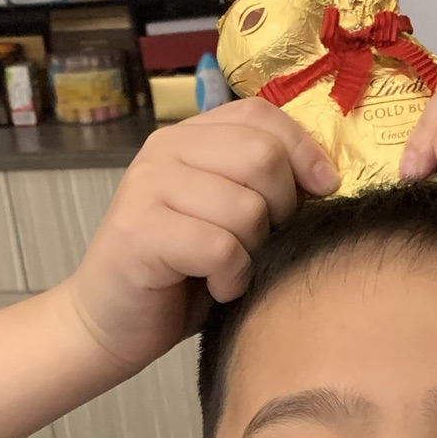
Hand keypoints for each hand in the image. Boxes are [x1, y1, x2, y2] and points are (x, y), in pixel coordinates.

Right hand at [65, 102, 337, 370]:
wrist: (110, 323)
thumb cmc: (182, 274)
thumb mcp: (230, 216)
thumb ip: (261, 183)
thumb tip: (326, 176)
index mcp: (189, 137)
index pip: (262, 114)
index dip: (305, 150)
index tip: (323, 189)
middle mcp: (164, 151)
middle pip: (262, 156)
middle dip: (281, 207)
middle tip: (260, 241)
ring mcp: (147, 188)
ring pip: (246, 207)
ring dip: (253, 250)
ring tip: (229, 268)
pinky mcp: (139, 232)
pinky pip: (221, 248)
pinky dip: (232, 278)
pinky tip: (216, 288)